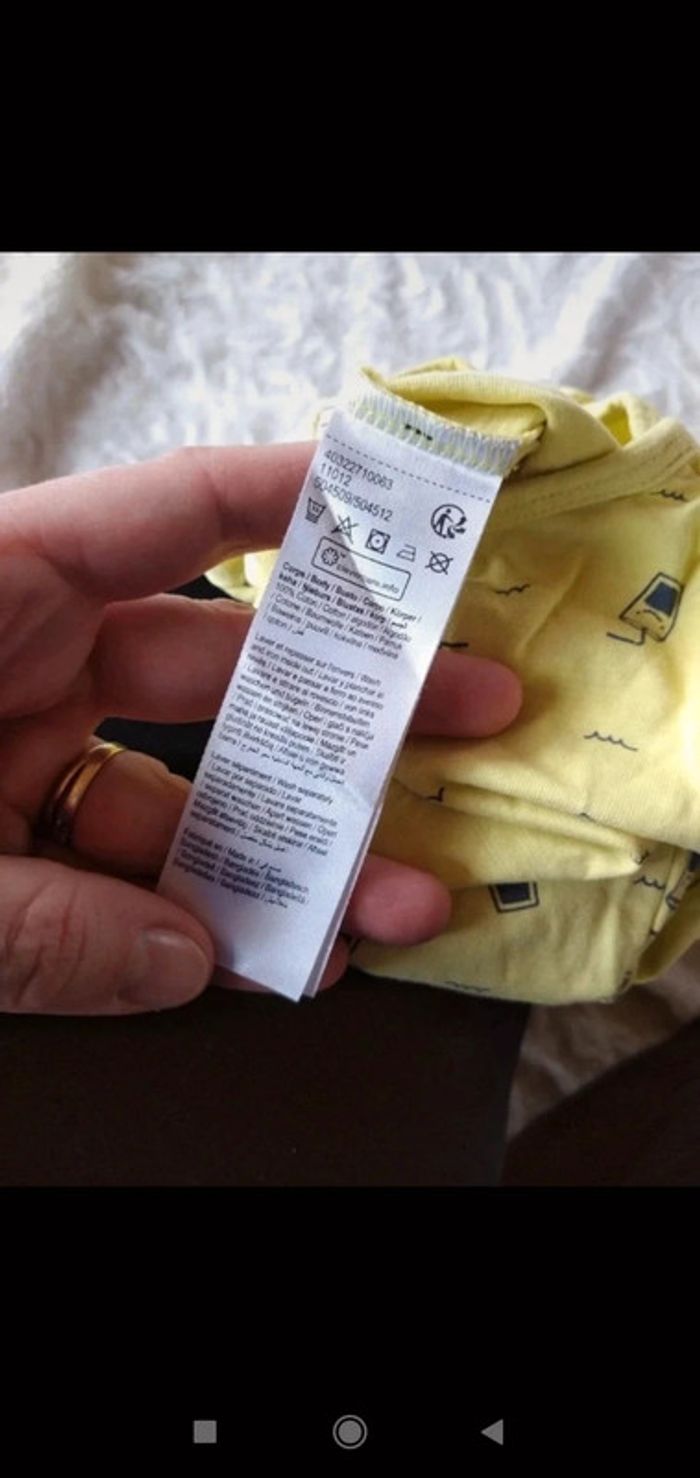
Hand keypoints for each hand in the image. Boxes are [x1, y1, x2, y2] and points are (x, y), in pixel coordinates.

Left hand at [0, 444, 521, 1013]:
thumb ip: (48, 928)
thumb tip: (185, 962)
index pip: (167, 511)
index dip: (294, 496)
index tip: (411, 499)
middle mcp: (11, 657)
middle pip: (206, 662)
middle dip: (346, 701)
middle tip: (474, 716)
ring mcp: (2, 746)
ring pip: (169, 788)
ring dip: (277, 853)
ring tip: (389, 906)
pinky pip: (105, 865)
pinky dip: (176, 915)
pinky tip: (256, 956)